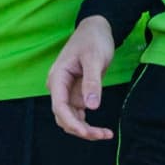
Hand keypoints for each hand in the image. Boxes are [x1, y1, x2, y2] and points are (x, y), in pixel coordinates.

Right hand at [48, 17, 115, 140]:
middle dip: (81, 130)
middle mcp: (59, 87)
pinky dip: (88, 124)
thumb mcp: (95, 59)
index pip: (59, 106)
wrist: (96, 29)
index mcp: (57, 77)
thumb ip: (92, 82)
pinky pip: (78, 115)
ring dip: (85, 130)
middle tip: (104, 134)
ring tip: (106, 134)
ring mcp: (67, 92)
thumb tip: (91, 107)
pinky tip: (102, 130)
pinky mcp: (76, 94)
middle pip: (64, 117)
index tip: (87, 132)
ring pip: (71, 119)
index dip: (72, 123)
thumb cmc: (93, 40)